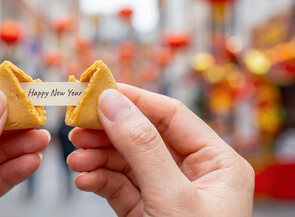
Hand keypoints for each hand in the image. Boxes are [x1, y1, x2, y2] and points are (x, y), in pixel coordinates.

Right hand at [67, 84, 253, 215]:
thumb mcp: (173, 198)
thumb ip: (142, 148)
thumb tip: (114, 103)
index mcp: (218, 163)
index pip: (171, 116)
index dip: (134, 99)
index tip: (98, 90)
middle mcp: (193, 175)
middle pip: (143, 137)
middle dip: (108, 132)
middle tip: (78, 125)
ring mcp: (167, 194)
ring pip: (126, 162)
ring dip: (98, 157)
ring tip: (76, 159)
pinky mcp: (146, 212)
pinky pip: (119, 187)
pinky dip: (99, 181)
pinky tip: (84, 179)